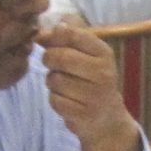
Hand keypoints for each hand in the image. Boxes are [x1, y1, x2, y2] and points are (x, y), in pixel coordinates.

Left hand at [36, 23, 142, 150]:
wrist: (107, 120)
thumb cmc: (92, 80)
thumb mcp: (87, 54)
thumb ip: (66, 37)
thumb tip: (43, 31)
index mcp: (104, 53)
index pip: (71, 33)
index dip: (54, 36)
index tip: (53, 43)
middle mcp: (103, 73)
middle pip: (60, 57)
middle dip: (49, 60)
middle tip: (54, 65)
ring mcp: (95, 96)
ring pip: (54, 80)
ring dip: (52, 82)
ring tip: (63, 85)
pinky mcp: (84, 115)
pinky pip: (55, 101)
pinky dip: (55, 100)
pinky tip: (67, 100)